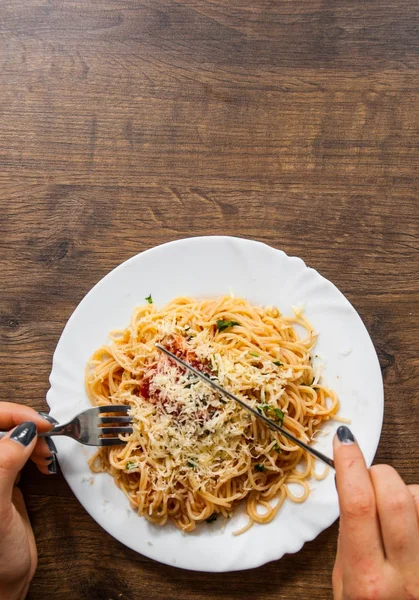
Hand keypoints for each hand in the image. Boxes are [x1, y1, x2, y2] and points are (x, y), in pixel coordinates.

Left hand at [0, 403, 55, 599]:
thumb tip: (23, 431)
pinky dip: (34, 450)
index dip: (10, 414)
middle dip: (24, 424)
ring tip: (47, 452)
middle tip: (47, 436)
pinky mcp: (2, 479)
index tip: (39, 422)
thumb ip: (2, 466)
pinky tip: (43, 461)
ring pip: (11, 437)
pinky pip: (18, 451)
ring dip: (32, 437)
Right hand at [333, 426, 418, 599]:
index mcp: (369, 582)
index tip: (344, 442)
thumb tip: (352, 482)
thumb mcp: (346, 585)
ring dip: (407, 494)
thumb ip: (350, 538)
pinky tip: (414, 527)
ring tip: (399, 516)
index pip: (357, 505)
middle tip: (371, 477)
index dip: (350, 464)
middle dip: (379, 473)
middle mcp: (408, 578)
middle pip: (397, 496)